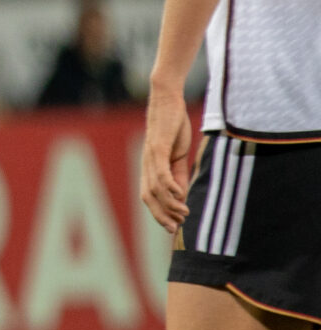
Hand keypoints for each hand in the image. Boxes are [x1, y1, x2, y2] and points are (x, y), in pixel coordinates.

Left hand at [141, 81, 197, 232]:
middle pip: (148, 197)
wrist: (168, 102)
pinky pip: (160, 171)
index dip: (159, 213)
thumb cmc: (173, 129)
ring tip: (183, 214)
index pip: (150, 196)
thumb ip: (178, 175)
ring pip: (155, 187)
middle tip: (175, 228)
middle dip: (160, 215)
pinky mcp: (157, 147)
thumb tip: (180, 195)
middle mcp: (146, 165)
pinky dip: (168, 185)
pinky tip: (178, 195)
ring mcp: (150, 157)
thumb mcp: (178, 156)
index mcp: (150, 168)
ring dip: (169, 204)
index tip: (172, 227)